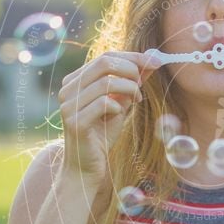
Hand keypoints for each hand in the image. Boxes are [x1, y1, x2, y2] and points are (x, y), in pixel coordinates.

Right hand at [57, 51, 161, 182]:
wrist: (87, 166)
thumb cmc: (102, 134)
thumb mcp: (120, 104)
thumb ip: (130, 84)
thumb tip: (151, 61)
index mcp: (75, 80)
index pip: (105, 57)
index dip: (133, 57)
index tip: (156, 61)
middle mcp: (68, 89)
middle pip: (104, 63)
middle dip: (132, 70)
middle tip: (143, 83)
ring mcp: (69, 106)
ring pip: (106, 82)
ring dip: (129, 89)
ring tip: (137, 100)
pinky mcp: (75, 122)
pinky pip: (103, 104)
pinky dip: (118, 106)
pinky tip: (120, 114)